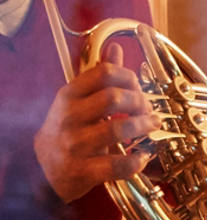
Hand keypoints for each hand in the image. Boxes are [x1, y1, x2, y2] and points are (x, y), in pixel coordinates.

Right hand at [33, 44, 159, 202]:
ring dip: (143, 126)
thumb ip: (98, 76)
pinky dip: (136, 160)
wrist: (41, 169)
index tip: (137, 87)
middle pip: (114, 98)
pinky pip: (116, 165)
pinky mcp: (82, 171)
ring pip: (117, 128)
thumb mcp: (76, 100)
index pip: (104, 73)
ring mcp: (75, 145)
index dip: (129, 77)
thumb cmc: (65, 130)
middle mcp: (70, 117)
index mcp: (69, 95)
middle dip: (139, 101)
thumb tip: (115, 49)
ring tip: (152, 126)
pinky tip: (142, 156)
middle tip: (148, 110)